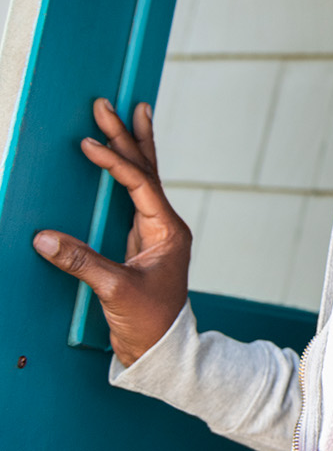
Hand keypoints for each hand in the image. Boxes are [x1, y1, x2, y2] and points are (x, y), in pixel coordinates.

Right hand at [33, 98, 190, 366]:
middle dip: (126, 136)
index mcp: (167, 231)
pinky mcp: (140, 241)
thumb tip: (43, 239)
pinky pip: (132, 196)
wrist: (163, 349)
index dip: (114, 162)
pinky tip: (122, 157)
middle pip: (145, 170)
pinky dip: (126, 172)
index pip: (140, 184)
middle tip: (110, 103)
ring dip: (132, 146)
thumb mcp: (114, 290)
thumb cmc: (148, 321)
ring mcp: (154, 232)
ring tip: (131, 112)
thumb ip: (81, 263)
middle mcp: (164, 225)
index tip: (89, 143)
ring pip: (142, 179)